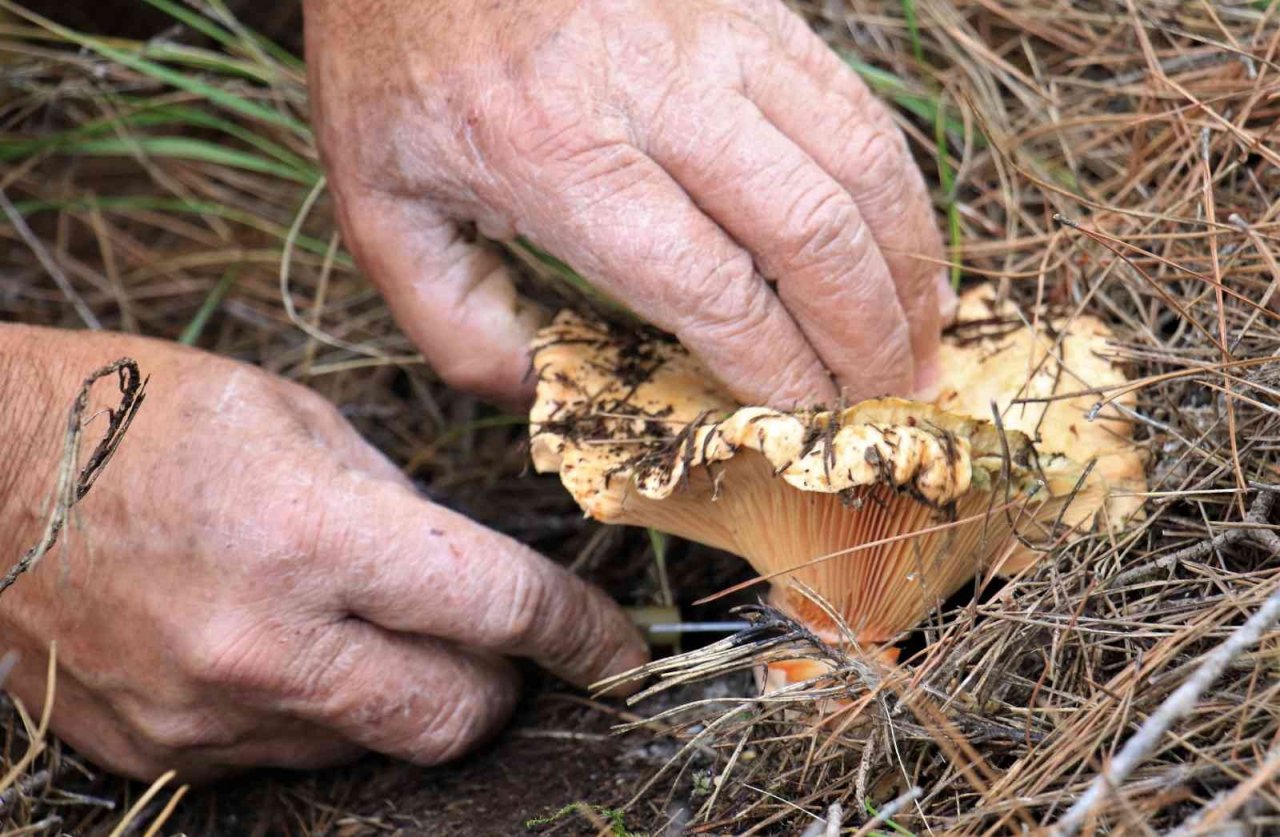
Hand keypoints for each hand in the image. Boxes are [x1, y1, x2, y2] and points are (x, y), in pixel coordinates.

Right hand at [0, 327, 646, 780]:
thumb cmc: (141, 418)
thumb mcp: (296, 419)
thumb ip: (401, 505)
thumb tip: (472, 572)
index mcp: (309, 533)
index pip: (498, 607)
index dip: (580, 632)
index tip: (616, 648)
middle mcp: (264, 642)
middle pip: (455, 718)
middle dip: (503, 685)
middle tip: (497, 643)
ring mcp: (209, 714)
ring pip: (378, 744)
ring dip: (405, 694)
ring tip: (363, 623)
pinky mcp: (166, 751)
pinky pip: (292, 752)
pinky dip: (322, 709)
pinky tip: (287, 646)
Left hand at [304, 0, 949, 407]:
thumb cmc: (396, 58)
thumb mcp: (378, 206)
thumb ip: (454, 322)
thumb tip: (544, 391)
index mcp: (563, 161)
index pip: (716, 291)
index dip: (782, 371)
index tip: (810, 424)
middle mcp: (660, 97)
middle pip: (811, 234)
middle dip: (867, 338)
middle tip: (888, 402)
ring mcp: (720, 40)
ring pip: (857, 163)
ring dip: (906, 264)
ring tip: (923, 338)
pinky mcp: (753, 7)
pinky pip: (853, 102)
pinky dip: (896, 184)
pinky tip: (903, 242)